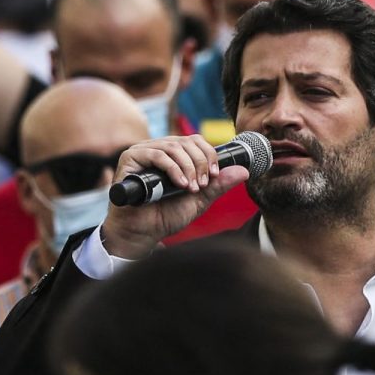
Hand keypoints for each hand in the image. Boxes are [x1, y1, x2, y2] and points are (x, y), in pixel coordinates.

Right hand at [95, 135, 248, 261]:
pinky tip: (180, 184)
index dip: (209, 154)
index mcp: (174, 155)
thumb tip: (244, 171)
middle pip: (187, 142)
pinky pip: (157, 155)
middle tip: (202, 185)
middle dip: (200, 163)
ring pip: (174, 147)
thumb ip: (218, 185)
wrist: (143, 234)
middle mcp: (158, 149)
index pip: (195, 141)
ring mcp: (143, 152)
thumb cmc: (166, 216)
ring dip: (188, 167)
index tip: (214, 175)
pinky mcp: (130, 158)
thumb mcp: (199, 199)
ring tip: (191, 188)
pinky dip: (173, 169)